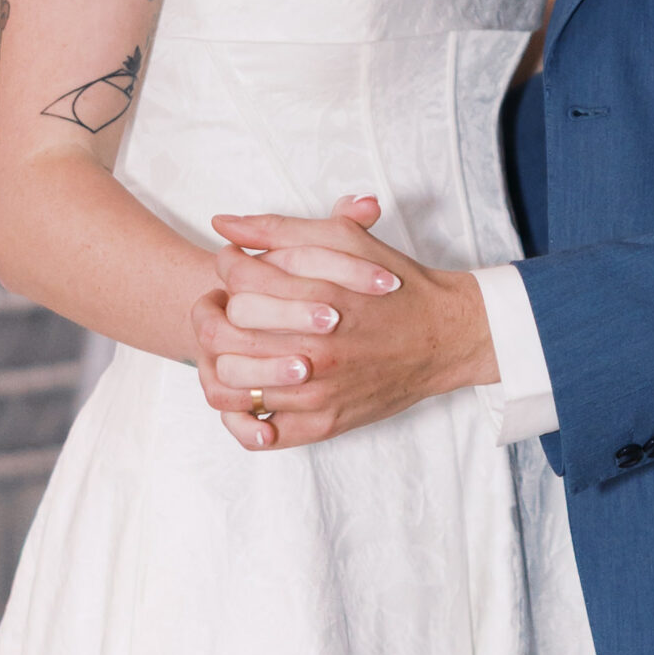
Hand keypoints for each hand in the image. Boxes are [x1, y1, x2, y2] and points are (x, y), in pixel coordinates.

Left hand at [191, 200, 496, 450]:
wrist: (443, 336)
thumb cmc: (391, 284)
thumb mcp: (343, 239)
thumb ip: (280, 229)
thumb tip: (222, 224)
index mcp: (317, 296)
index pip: (236, 281)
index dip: (225, 267)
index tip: (231, 265)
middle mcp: (314, 347)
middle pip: (224, 332)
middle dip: (210, 312)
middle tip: (220, 304)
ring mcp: (317, 391)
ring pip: (232, 383)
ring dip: (219, 360)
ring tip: (231, 343)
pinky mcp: (324, 423)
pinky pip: (260, 431)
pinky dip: (243, 413)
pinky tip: (251, 386)